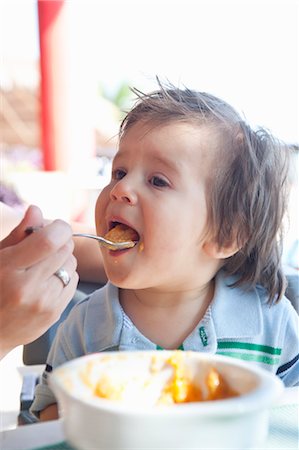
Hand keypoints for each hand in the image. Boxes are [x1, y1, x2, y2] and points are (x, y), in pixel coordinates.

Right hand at [0, 205, 78, 359]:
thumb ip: (18, 234)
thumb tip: (37, 209)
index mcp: (9, 270)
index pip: (49, 241)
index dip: (59, 228)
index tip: (55, 226)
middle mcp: (28, 289)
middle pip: (64, 251)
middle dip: (59, 241)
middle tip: (45, 245)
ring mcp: (44, 304)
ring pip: (72, 265)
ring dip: (63, 259)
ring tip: (43, 265)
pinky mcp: (54, 314)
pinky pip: (74, 281)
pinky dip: (65, 274)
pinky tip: (47, 280)